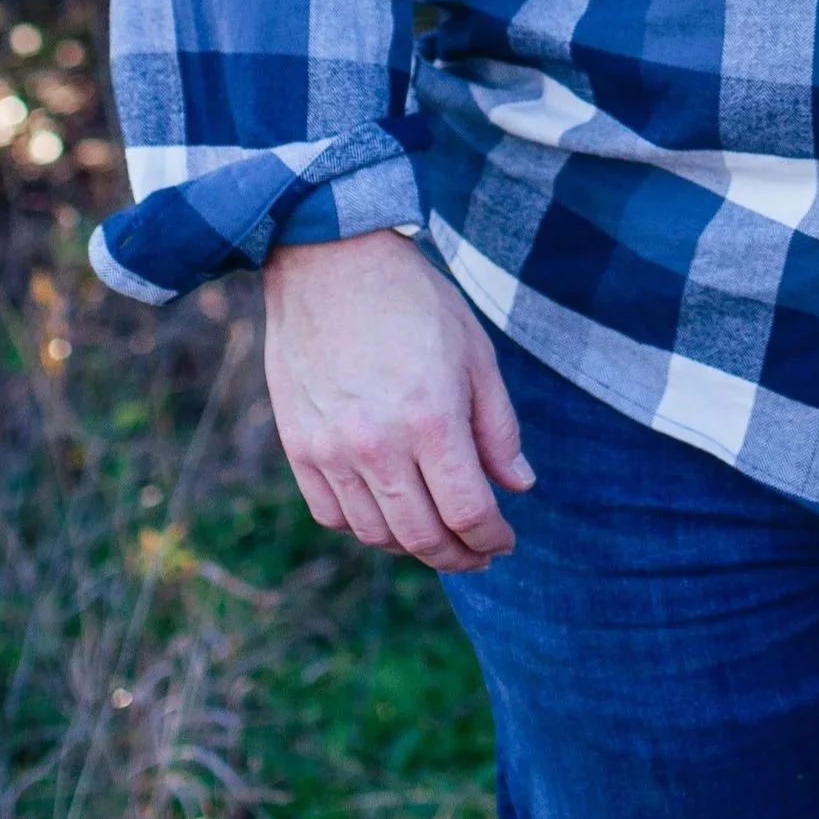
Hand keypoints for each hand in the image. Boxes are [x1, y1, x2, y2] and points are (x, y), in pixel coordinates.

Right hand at [262, 228, 533, 571]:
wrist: (331, 263)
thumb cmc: (414, 301)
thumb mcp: (475, 353)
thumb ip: (498, 427)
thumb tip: (519, 485)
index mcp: (431, 419)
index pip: (467, 512)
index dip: (492, 538)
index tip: (505, 541)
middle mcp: (377, 445)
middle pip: (422, 536)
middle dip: (459, 556)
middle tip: (479, 553)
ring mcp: (331, 450)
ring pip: (376, 534)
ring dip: (413, 546)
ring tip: (438, 534)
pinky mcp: (299, 447)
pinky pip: (332, 514)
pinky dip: (364, 527)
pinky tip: (388, 513)